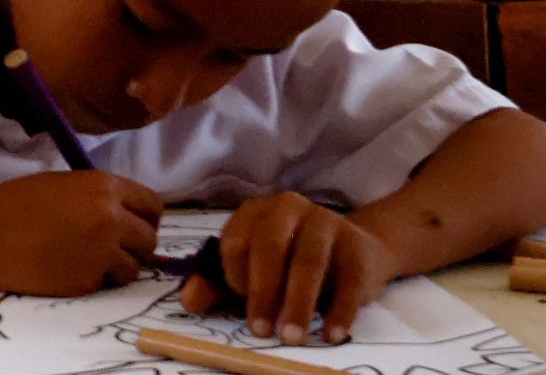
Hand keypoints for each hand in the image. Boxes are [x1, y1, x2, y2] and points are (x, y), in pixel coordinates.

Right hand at [0, 171, 163, 295]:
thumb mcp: (64, 184)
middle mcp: (111, 218)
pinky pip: (105, 285)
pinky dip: (91, 281)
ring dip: (116, 269)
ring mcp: (100, 251)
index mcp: (105, 187)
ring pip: (134, 269)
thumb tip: (130, 218)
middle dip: (133, 248)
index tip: (130, 228)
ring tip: (84, 261)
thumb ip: (101, 197)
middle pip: (149, 241)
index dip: (144, 220)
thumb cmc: (13, 203)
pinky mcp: (85, 281)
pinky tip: (64, 269)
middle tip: (105, 250)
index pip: (154, 207)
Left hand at [179, 192, 400, 345]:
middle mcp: (288, 208)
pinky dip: (339, 311)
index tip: (238, 300)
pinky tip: (330, 334)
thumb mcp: (250, 272)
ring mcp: (326, 222)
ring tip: (291, 336)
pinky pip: (348, 280)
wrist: (354, 253)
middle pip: (270, 247)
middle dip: (263, 292)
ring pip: (308, 262)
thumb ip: (216, 286)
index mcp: (255, 212)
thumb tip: (188, 302)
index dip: (234, 275)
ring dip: (298, 304)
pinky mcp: (358, 246)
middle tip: (261, 331)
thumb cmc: (290, 264)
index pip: (235, 241)